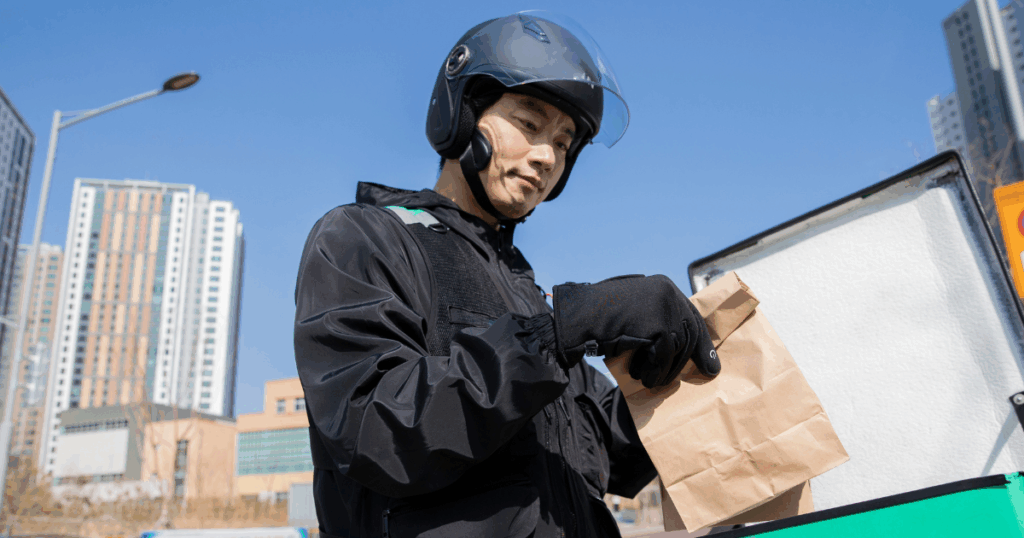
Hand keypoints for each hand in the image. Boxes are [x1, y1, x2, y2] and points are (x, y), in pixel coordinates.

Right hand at [552, 274, 719, 387]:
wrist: (579, 317)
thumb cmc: (600, 319)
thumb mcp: (635, 314)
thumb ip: (657, 321)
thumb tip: (680, 344)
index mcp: (663, 286)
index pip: (692, 316)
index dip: (703, 342)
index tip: (711, 364)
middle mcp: (667, 291)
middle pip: (690, 332)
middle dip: (694, 358)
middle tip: (696, 376)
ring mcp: (664, 305)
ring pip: (678, 346)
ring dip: (666, 370)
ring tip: (652, 381)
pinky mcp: (658, 322)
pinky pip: (664, 354)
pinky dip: (655, 370)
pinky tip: (643, 377)